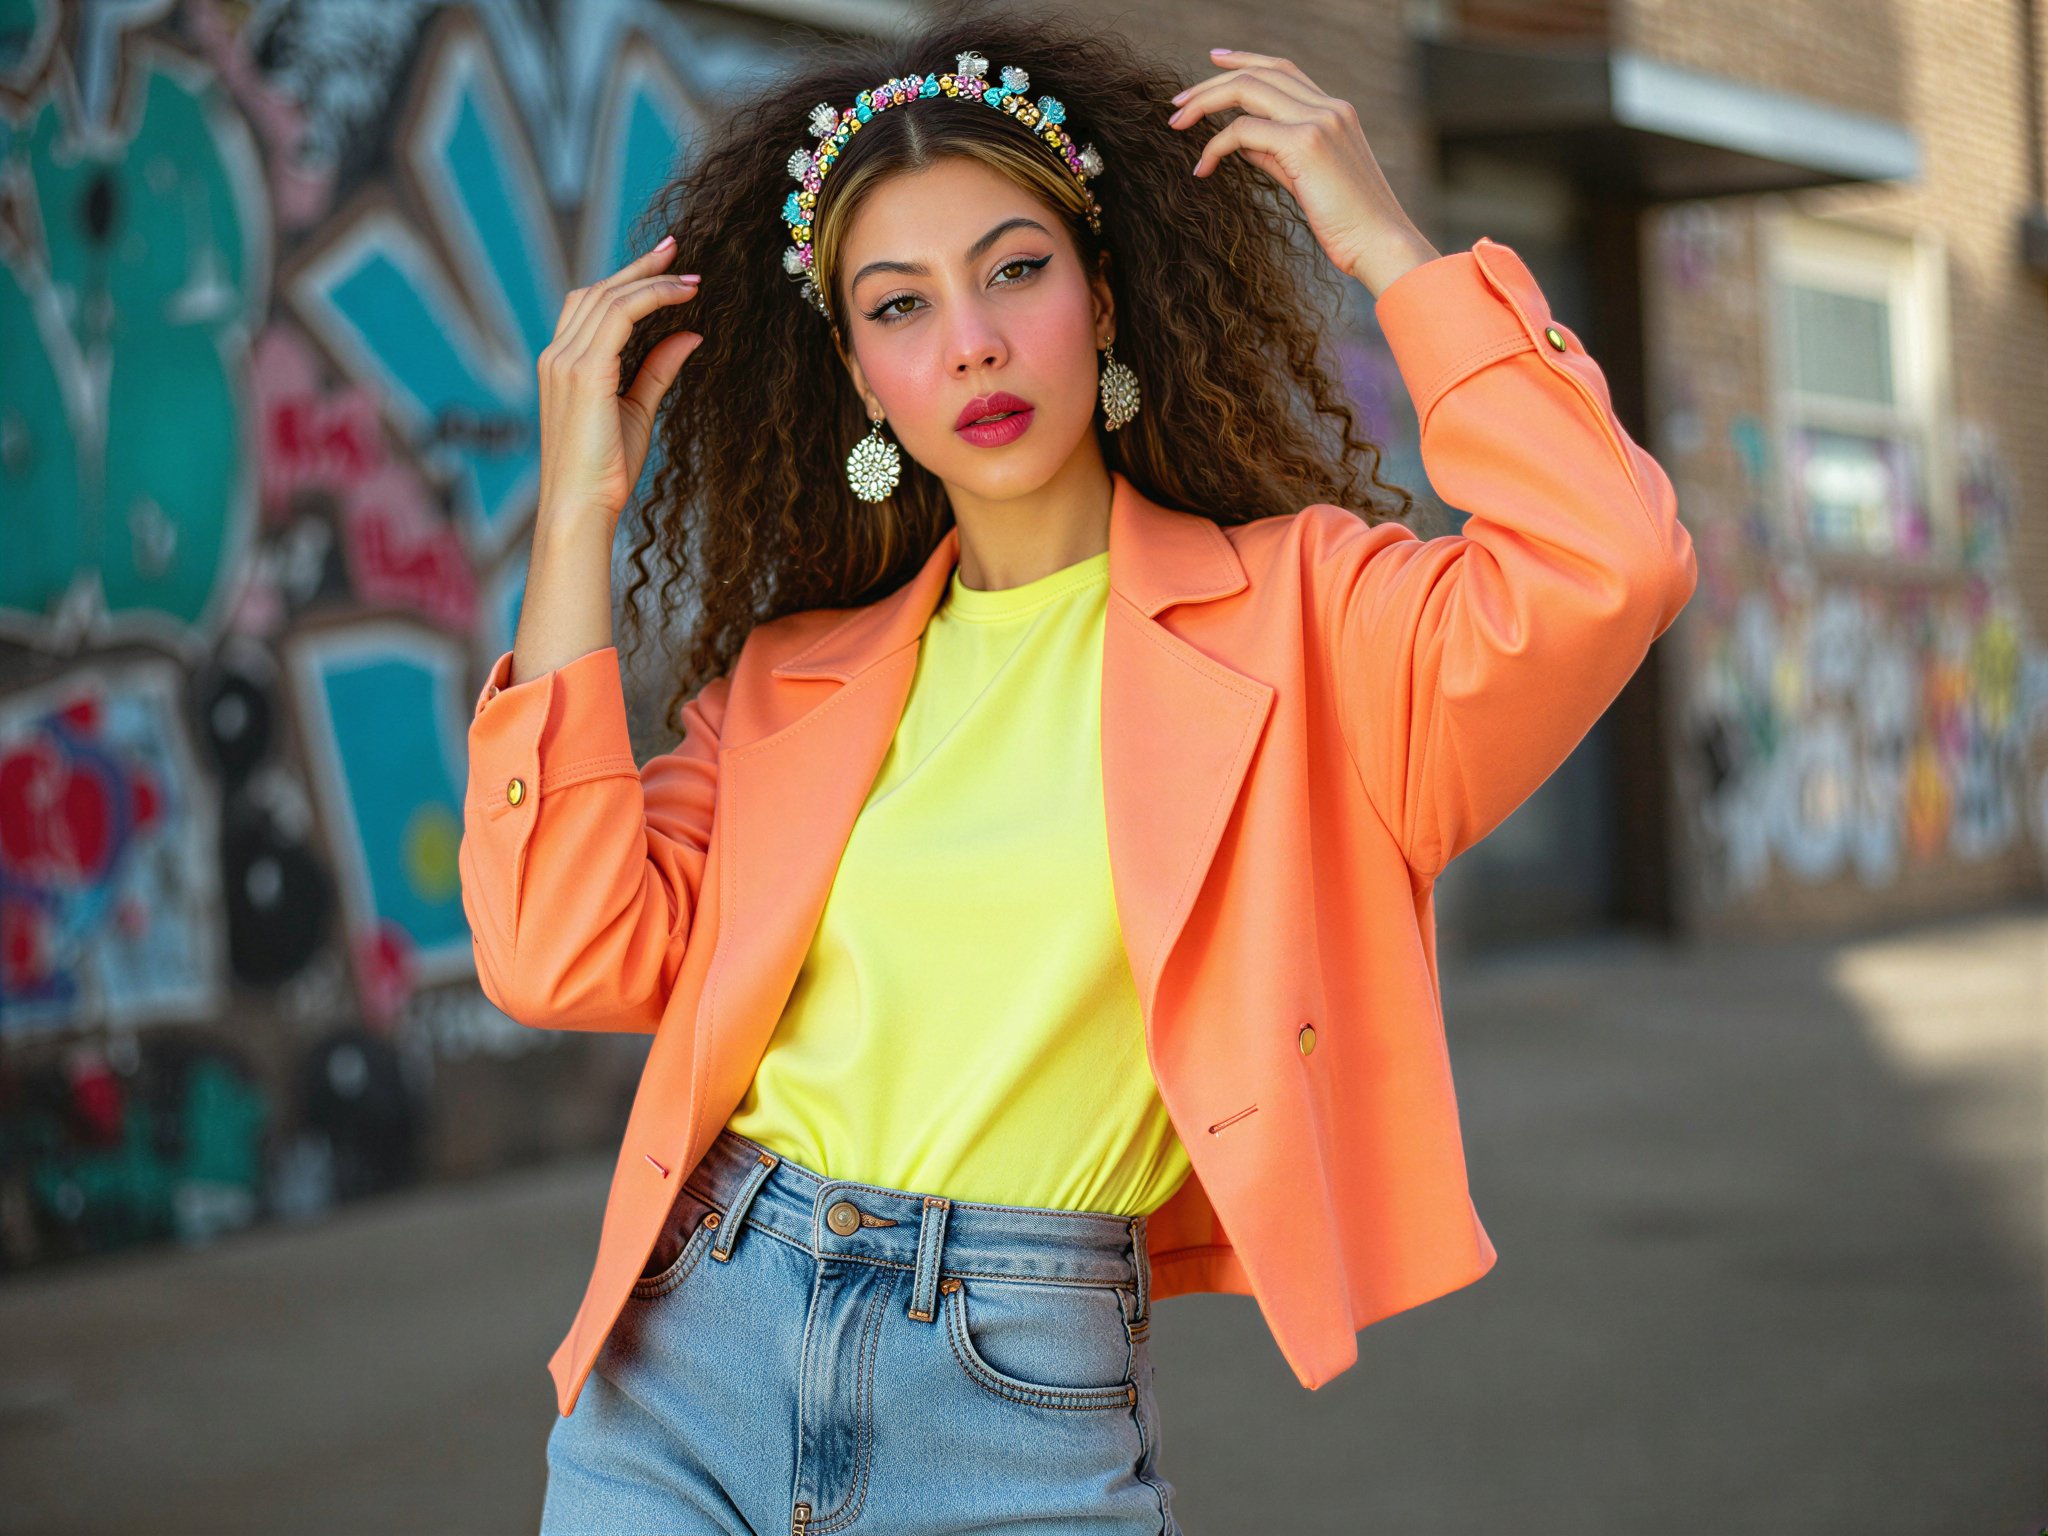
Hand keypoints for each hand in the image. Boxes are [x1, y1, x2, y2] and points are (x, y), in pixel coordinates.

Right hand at [534, 236, 701, 530]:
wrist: (580, 507)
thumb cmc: (605, 471)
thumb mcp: (637, 411)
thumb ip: (657, 370)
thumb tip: (691, 336)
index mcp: (563, 364)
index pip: (591, 305)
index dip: (628, 280)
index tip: (666, 265)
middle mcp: (557, 355)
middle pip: (598, 291)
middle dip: (639, 267)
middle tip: (678, 250)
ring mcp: (565, 361)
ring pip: (608, 298)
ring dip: (651, 280)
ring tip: (689, 276)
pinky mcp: (582, 372)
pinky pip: (619, 316)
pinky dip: (652, 298)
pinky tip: (682, 296)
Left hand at [1169, 49, 1438, 296]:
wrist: (1381, 244)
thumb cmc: (1348, 224)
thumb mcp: (1308, 182)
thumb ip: (1277, 155)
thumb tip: (1242, 143)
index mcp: (1336, 111)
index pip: (1283, 70)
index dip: (1245, 60)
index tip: (1213, 61)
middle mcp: (1330, 107)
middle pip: (1260, 73)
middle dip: (1212, 83)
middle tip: (1177, 104)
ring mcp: (1319, 120)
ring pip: (1248, 90)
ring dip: (1205, 103)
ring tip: (1176, 124)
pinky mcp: (1306, 143)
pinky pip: (1244, 131)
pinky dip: (1216, 146)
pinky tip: (1202, 168)